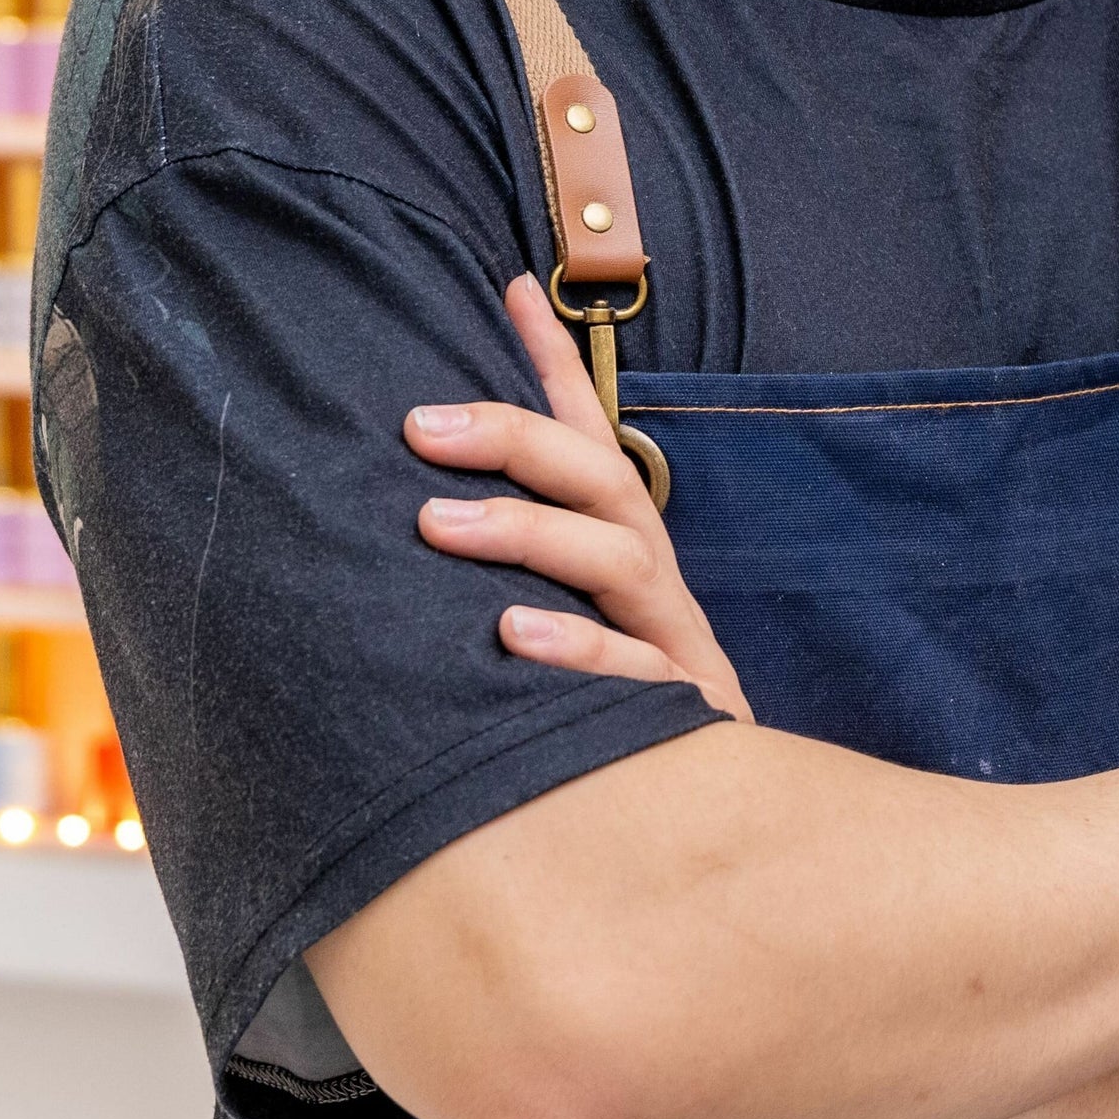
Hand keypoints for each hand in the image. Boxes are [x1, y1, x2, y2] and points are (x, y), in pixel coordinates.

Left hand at [405, 276, 755, 724]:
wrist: (697, 829)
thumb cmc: (608, 710)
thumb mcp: (561, 626)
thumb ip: (511, 558)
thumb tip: (422, 489)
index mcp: (624, 553)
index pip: (591, 440)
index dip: (554, 366)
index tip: (510, 289)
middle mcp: (653, 586)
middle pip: (603, 484)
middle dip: (517, 443)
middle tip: (421, 429)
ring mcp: (673, 645)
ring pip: (619, 562)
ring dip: (529, 534)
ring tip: (438, 525)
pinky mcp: (685, 714)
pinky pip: (635, 674)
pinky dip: (576, 651)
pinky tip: (511, 638)